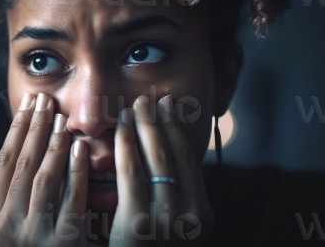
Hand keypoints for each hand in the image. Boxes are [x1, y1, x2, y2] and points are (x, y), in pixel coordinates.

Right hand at [0, 93, 89, 246]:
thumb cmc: (40, 246)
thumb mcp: (20, 220)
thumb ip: (21, 188)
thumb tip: (32, 136)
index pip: (3, 161)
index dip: (16, 128)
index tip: (29, 102)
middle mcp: (7, 226)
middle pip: (22, 164)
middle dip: (34, 127)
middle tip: (46, 100)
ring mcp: (34, 236)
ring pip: (43, 178)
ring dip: (52, 143)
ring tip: (62, 117)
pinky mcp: (63, 243)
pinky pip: (70, 199)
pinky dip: (75, 170)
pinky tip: (80, 147)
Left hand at [109, 95, 214, 245]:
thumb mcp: (170, 223)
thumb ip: (171, 193)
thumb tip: (164, 151)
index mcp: (203, 214)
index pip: (190, 159)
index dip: (178, 129)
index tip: (167, 106)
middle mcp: (192, 216)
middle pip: (175, 155)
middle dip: (160, 122)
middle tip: (147, 99)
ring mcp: (168, 222)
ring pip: (157, 160)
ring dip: (145, 128)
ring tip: (134, 108)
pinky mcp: (139, 225)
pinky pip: (132, 175)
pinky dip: (127, 147)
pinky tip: (121, 130)